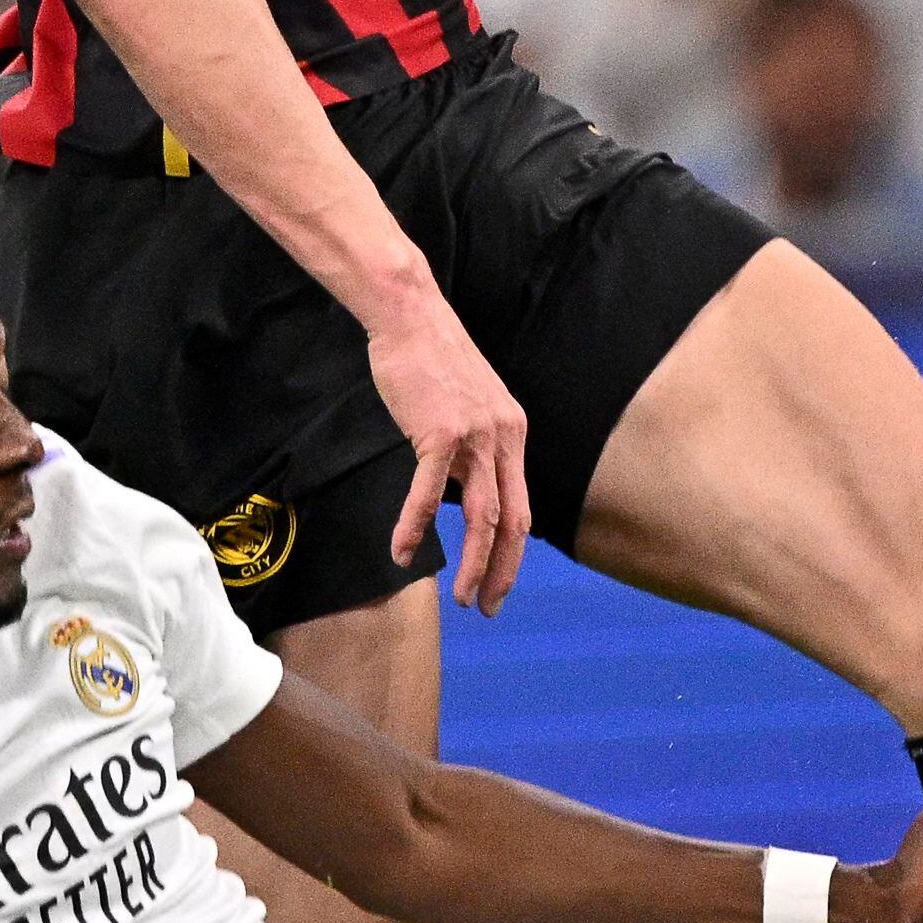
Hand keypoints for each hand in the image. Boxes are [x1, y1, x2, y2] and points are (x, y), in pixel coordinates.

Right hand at [364, 284, 530, 613]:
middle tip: (488, 607)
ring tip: (462, 597)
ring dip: (474, 565)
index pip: (522, 509)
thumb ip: (474, 446)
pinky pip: (428, 494)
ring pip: (483, 517)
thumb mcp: (469, 405)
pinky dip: (414, 526)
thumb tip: (462, 488)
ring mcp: (475, 437)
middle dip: (502, 572)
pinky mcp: (439, 433)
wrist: (411, 316)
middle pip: (512, 523)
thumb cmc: (431, 359)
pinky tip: (399, 550)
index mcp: (513, 434)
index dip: (513, 554)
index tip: (500, 585)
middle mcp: (503, 438)